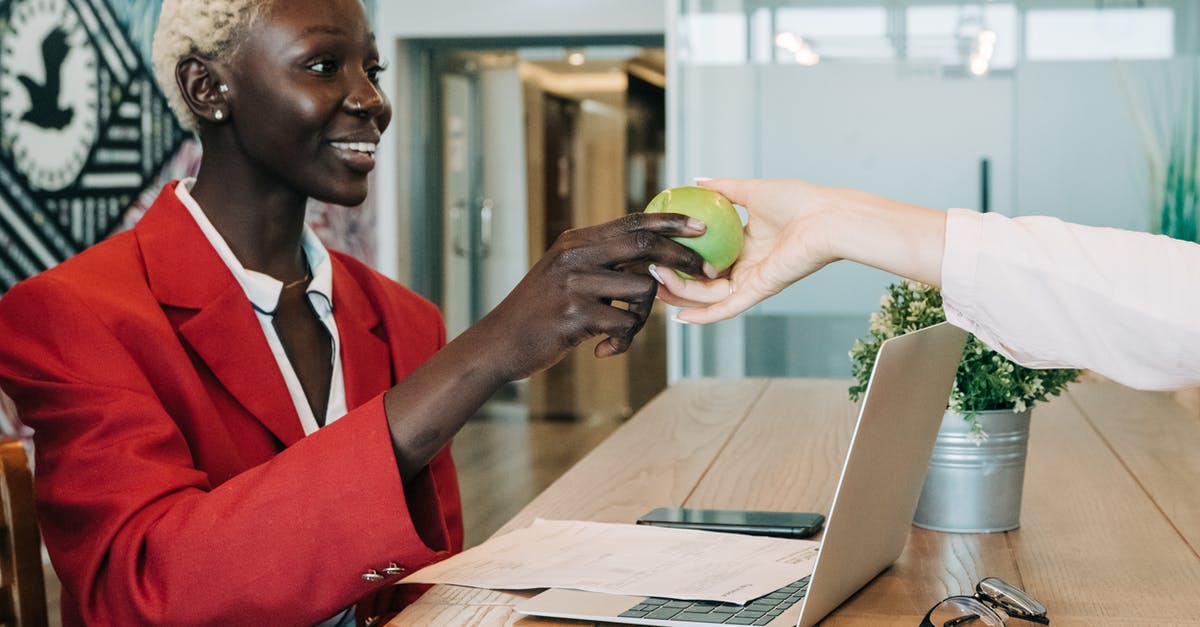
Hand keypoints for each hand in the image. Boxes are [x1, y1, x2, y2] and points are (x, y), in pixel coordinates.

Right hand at [472, 212, 707, 380]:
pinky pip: (624, 325)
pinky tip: (602, 351)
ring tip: (621, 333)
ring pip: (641, 292)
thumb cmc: (541, 312)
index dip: (670, 221)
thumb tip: (650, 254)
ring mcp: (574, 285)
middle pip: (644, 247)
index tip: (701, 224)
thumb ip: (600, 260)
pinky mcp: (575, 316)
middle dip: (682, 257)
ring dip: (643, 318)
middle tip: (707, 271)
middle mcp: (575, 256)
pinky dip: (622, 342)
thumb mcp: (565, 273)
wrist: (501, 342)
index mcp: (576, 242)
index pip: (632, 222)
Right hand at [656, 178, 945, 323]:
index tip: (657, 252)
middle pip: (702, 279)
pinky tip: (681, 318)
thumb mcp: (751, 190)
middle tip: (649, 275)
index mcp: (745, 243)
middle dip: (674, 282)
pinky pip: (726, 308)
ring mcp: (751, 281)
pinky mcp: (759, 291)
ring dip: (681, 295)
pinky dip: (704, 315)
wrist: (828, 218)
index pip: (705, 255)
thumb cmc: (800, 201)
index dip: (680, 257)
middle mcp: (746, 265)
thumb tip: (694, 180)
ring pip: (708, 296)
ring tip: (657, 286)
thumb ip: (722, 189)